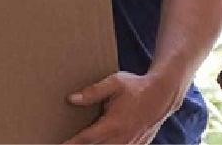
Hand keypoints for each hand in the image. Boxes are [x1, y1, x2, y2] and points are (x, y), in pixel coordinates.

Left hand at [64, 71, 180, 143]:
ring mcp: (129, 144)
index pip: (85, 139)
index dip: (70, 144)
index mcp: (112, 124)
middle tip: (66, 144)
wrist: (162, 94)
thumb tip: (71, 99)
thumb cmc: (136, 87)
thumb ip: (94, 91)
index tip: (58, 144)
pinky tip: (103, 142)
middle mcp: (120, 138)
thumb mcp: (115, 83)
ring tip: (81, 144)